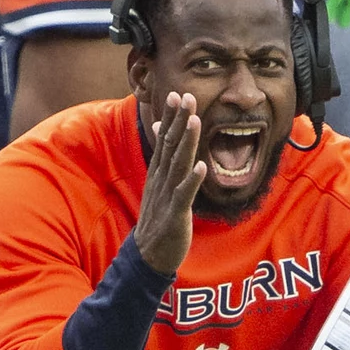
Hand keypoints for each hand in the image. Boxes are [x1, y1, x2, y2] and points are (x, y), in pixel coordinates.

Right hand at [133, 91, 205, 274]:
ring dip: (186, 142)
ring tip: (194, 121)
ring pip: (178, 164)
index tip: (177, 95)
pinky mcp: (175, 214)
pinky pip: (184, 195)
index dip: (171, 118)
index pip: (164, 139)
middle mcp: (162, 179)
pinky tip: (200, 166)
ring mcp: (167, 195)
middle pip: (170, 145)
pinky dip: (192, 180)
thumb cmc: (158, 217)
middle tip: (187, 96)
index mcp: (159, 172)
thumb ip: (162, 154)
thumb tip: (157, 125)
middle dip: (179, 121)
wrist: (149, 254)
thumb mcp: (158, 182)